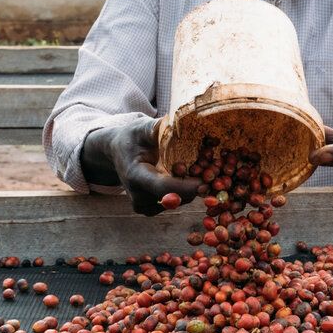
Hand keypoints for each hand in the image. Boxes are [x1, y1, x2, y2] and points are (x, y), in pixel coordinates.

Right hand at [83, 117, 202, 215]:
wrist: (117, 152)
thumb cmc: (132, 137)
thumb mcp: (143, 127)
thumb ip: (160, 128)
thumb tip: (181, 122)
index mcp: (135, 176)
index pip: (163, 187)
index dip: (186, 186)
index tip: (206, 181)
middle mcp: (138, 195)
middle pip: (176, 196)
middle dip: (197, 184)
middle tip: (214, 169)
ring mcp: (144, 206)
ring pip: (180, 200)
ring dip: (194, 186)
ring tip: (202, 168)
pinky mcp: (151, 209)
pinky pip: (177, 202)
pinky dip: (187, 190)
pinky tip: (190, 175)